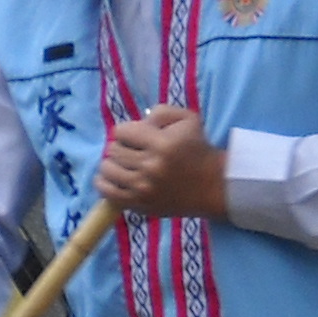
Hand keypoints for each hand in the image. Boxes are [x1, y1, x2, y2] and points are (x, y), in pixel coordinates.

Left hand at [94, 103, 226, 218]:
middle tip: (133, 152)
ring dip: (113, 164)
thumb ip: (161, 112)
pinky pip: (106, 192)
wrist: (212, 186)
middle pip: (113, 150)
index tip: (137, 138)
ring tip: (125, 165)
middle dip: (121, 147)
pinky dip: (104, 183)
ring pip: (107, 169)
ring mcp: (143, 188)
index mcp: (162, 143)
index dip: (127, 132)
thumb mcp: (187, 119)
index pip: (121, 131)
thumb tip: (139, 122)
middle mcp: (150, 166)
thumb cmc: (198, 149)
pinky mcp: (139, 204)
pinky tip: (115, 179)